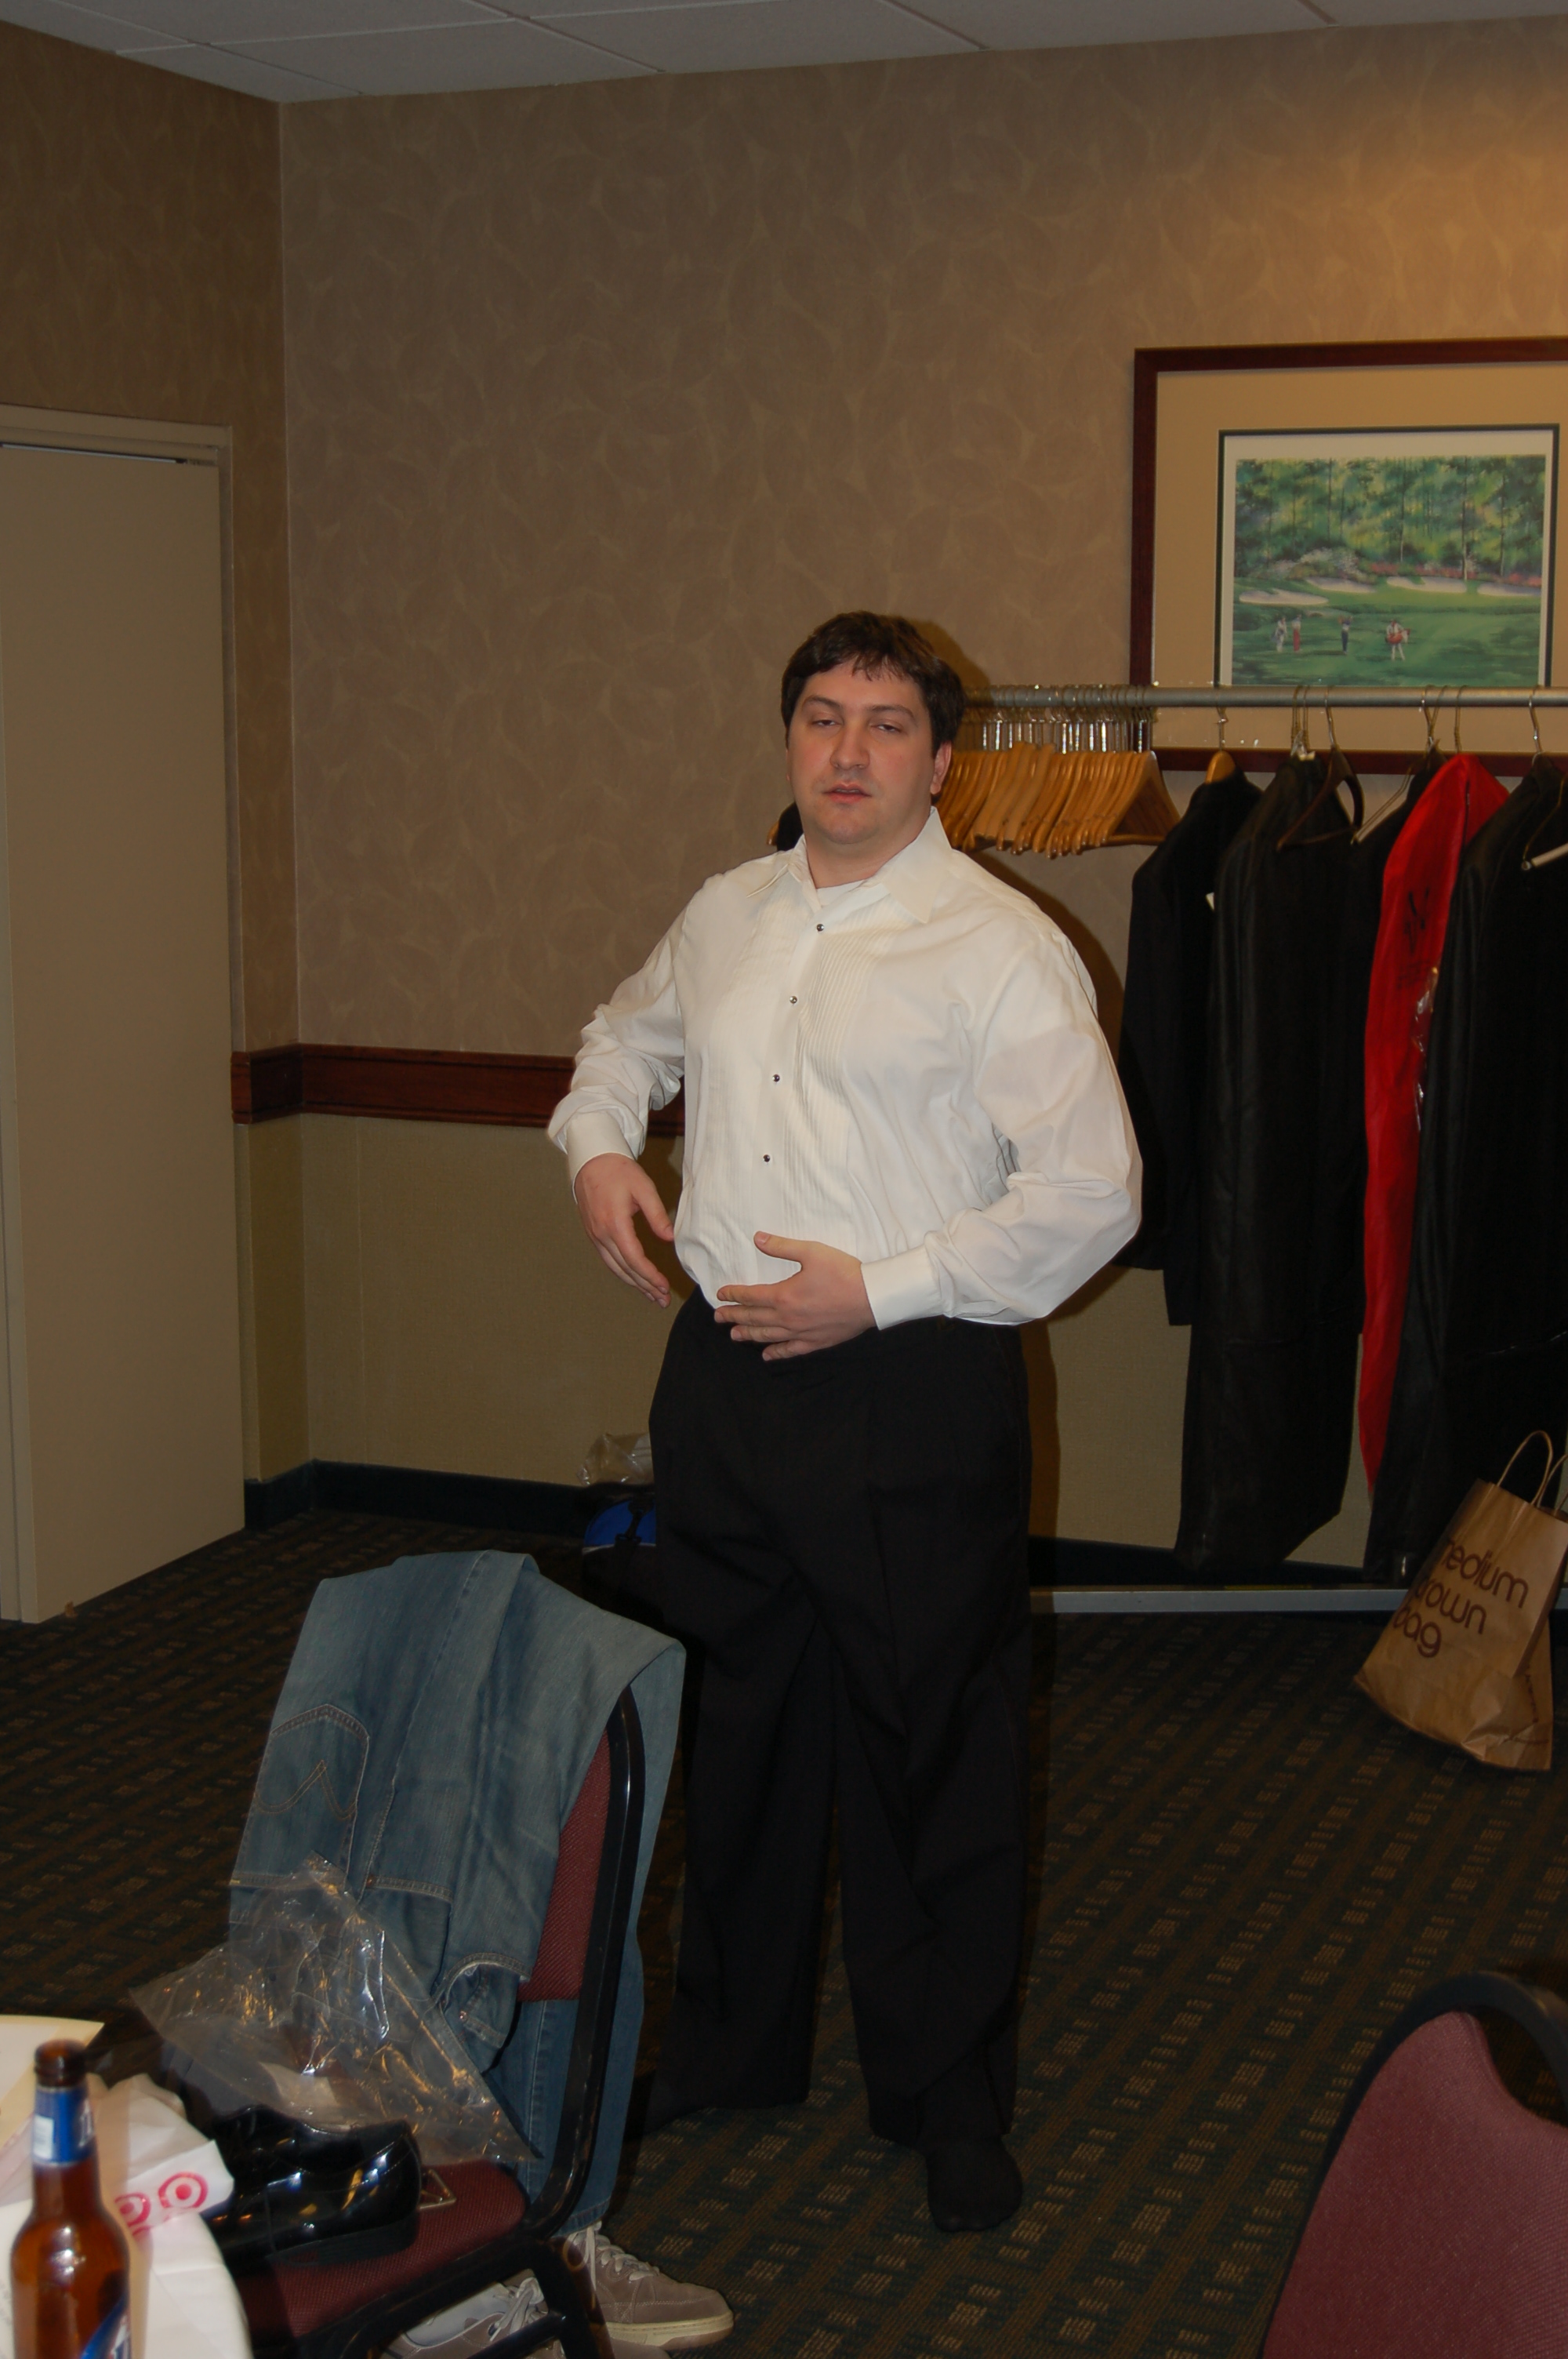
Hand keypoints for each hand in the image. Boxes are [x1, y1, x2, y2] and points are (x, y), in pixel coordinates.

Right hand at [573, 1153, 674, 1306]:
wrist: (591, 1161)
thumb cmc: (618, 1171)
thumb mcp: (643, 1188)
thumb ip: (657, 1214)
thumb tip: (669, 1239)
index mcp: (615, 1223)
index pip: (634, 1258)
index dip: (650, 1275)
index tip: (664, 1286)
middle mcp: (602, 1234)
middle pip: (625, 1268)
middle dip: (644, 1286)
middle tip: (661, 1300)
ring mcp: (595, 1236)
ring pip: (615, 1267)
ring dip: (634, 1283)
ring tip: (651, 1296)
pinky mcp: (593, 1234)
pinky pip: (608, 1260)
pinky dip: (622, 1272)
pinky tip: (633, 1278)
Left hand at [715, 1233, 873, 1360]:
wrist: (871, 1297)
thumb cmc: (843, 1272)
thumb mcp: (812, 1252)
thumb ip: (781, 1246)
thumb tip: (757, 1238)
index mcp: (783, 1296)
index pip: (750, 1296)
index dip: (733, 1295)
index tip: (720, 1295)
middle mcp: (787, 1318)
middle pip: (753, 1319)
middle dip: (733, 1317)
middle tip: (718, 1318)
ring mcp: (801, 1333)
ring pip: (767, 1336)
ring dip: (749, 1335)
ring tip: (734, 1336)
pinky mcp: (815, 1342)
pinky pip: (790, 1350)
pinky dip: (776, 1353)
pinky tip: (767, 1355)